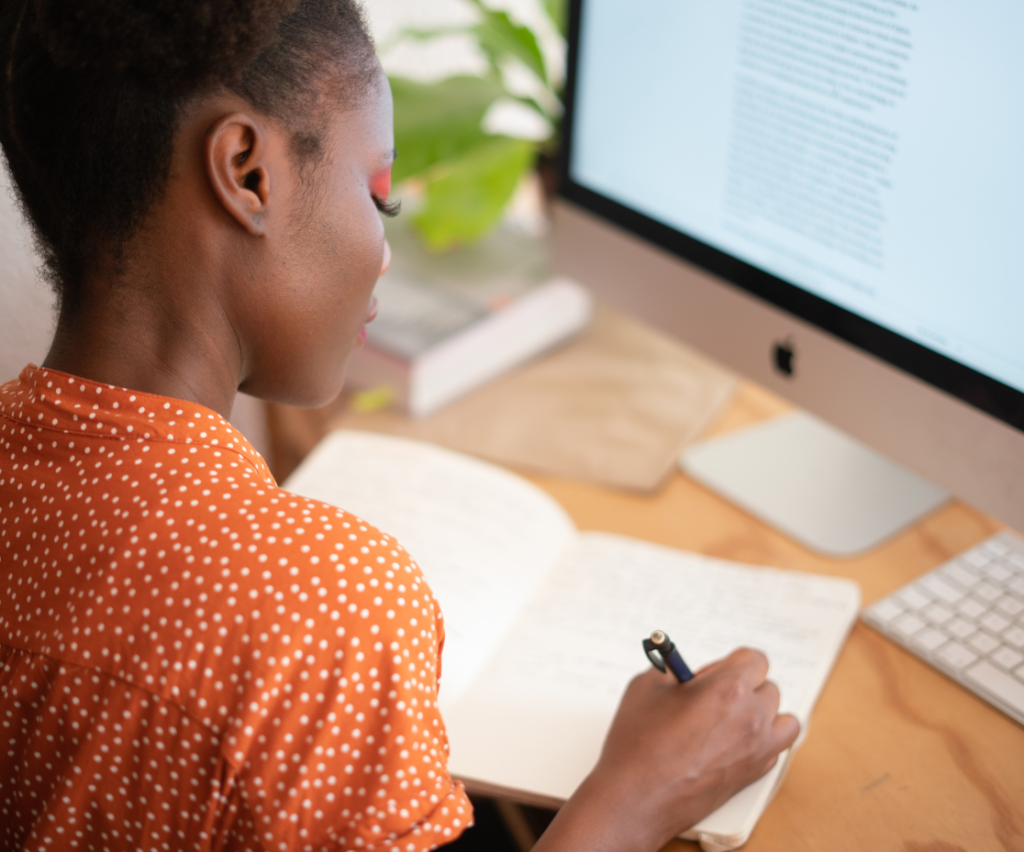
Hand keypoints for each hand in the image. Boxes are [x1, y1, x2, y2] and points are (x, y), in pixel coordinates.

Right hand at [532, 648, 798, 851]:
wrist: (637, 798)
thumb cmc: (638, 745)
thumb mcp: (646, 687)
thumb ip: (672, 671)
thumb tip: (683, 671)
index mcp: (728, 687)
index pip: (755, 660)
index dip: (733, 662)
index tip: (715, 671)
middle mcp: (751, 716)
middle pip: (768, 688)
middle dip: (744, 687)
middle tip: (713, 696)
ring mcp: (757, 748)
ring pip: (784, 719)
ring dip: (764, 714)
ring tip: (734, 718)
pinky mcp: (755, 774)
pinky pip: (777, 748)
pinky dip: (763, 742)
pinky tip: (735, 742)